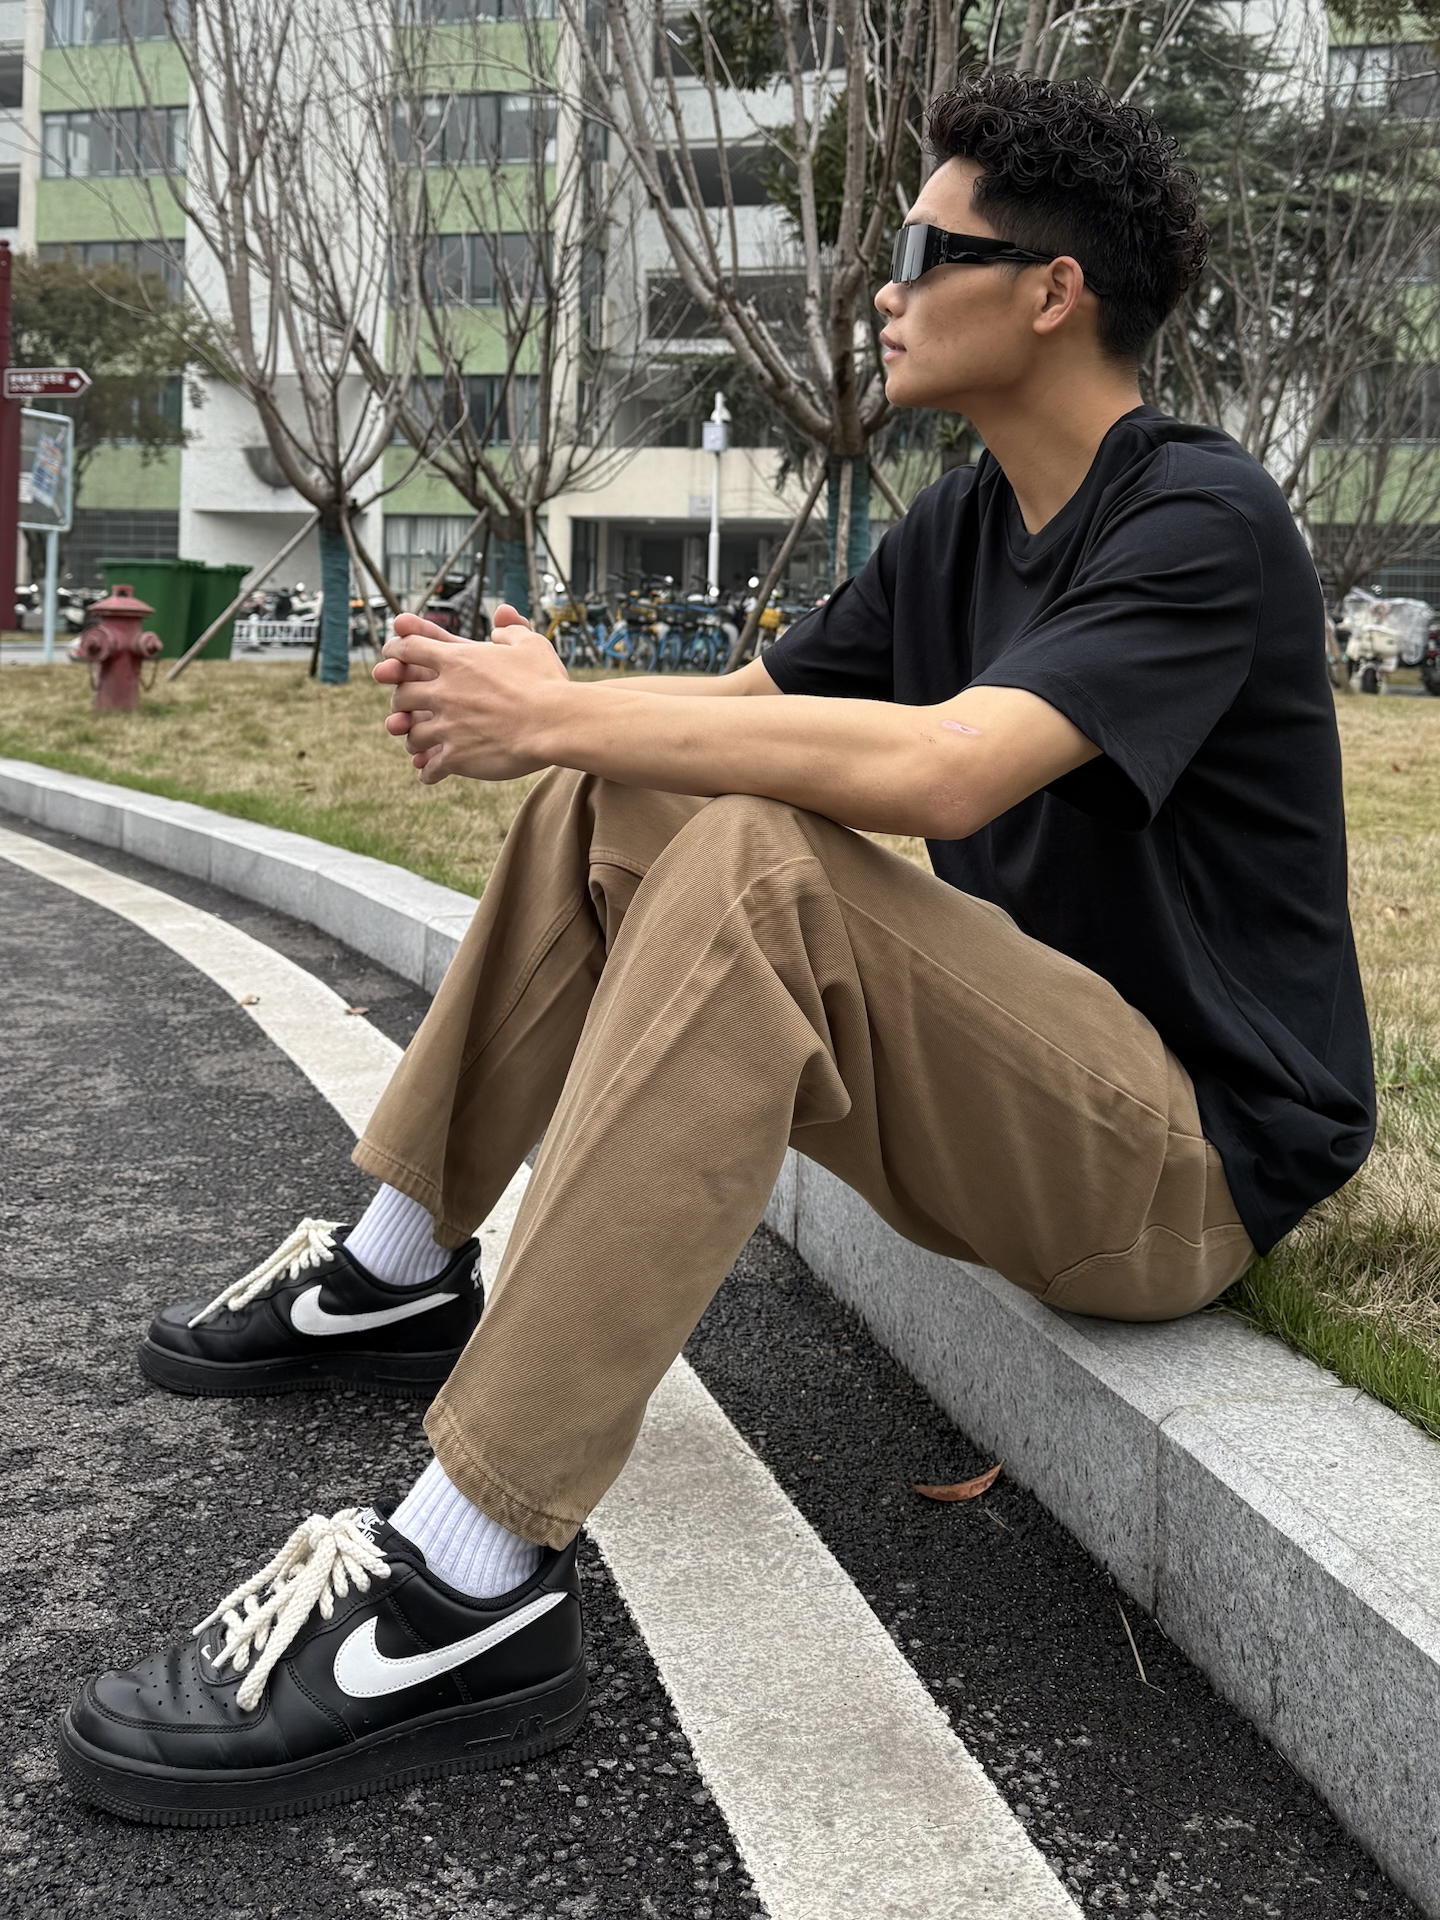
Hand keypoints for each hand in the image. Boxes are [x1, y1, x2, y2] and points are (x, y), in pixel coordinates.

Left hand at [374, 604, 568, 784]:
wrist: (556, 723)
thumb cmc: (547, 683)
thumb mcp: (531, 644)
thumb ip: (511, 628)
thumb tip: (502, 616)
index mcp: (457, 661)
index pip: (407, 649)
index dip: (395, 652)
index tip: (391, 658)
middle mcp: (445, 692)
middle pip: (401, 695)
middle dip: (402, 702)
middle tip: (407, 708)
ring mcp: (448, 726)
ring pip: (411, 735)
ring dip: (414, 739)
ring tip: (421, 744)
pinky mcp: (456, 757)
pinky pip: (429, 767)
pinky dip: (427, 771)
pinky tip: (430, 773)